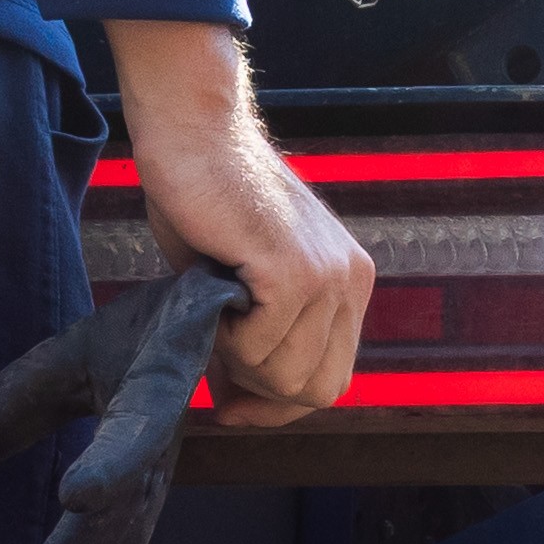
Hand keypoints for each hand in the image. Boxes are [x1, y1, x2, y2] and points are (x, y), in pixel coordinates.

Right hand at [99, 16, 373, 425]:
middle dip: (261, 392)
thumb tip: (237, 407)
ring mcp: (328, 275)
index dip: (281, 406)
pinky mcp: (293, 271)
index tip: (233, 408)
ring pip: (286, 374)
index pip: (332, 379)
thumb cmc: (205, 203)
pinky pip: (259, 347)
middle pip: (318, 388)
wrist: (192, 135)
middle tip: (216, 359)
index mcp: (349, 282)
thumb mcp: (239, 288)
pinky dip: (224, 338)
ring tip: (213, 310)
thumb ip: (252, 342)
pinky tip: (213, 292)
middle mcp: (351, 279)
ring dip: (236, 360)